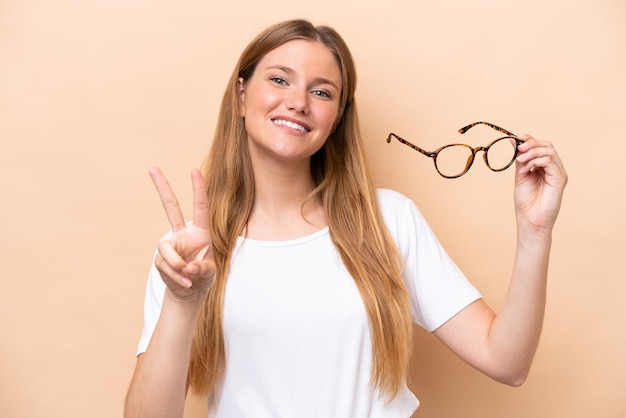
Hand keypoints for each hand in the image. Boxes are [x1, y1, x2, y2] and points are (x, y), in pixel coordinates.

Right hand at [149, 167, 215, 299]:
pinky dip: (176, 276)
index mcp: (200, 232)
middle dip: (162, 187)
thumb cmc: (204, 276)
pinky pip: (165, 265)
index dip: (198, 189)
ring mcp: (170, 245)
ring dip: (177, 266)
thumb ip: (202, 269)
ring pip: (166, 249)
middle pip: (171, 207)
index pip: (200, 207)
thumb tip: (188, 267)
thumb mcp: (210, 273)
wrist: (190, 291)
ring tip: (188, 277)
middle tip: (152, 167)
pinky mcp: (160, 258)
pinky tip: (185, 283)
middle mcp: (183, 234)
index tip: (195, 170)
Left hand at [513, 135, 567, 233]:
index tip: (516, 137)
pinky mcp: (560, 179)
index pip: (541, 146)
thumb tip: (513, 141)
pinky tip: (526, 169)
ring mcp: (558, 173)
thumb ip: (519, 160)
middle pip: (547, 146)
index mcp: (544, 167)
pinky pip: (550, 162)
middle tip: (518, 148)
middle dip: (531, 144)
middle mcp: (554, 169)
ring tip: (519, 161)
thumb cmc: (526, 202)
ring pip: (549, 151)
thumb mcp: (520, 176)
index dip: (530, 139)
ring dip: (532, 152)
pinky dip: (536, 161)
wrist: (530, 220)